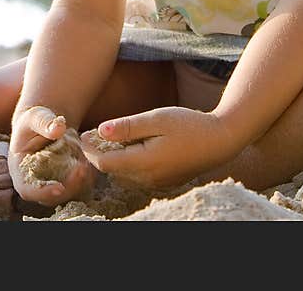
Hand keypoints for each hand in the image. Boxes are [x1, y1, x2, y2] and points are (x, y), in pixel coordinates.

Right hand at [8, 106, 95, 206]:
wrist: (46, 121)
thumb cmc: (36, 118)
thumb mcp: (36, 116)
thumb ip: (44, 122)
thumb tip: (58, 128)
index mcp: (20, 168)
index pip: (26, 189)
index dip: (42, 192)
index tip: (59, 188)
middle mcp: (34, 181)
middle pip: (50, 197)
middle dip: (68, 187)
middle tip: (82, 169)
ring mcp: (51, 183)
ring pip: (67, 193)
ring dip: (80, 183)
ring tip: (88, 163)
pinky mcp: (66, 181)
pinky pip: (79, 186)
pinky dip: (87, 177)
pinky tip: (90, 162)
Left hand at [79, 106, 238, 190]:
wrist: (221, 139)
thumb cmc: (189, 124)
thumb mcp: (156, 119)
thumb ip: (127, 127)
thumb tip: (100, 130)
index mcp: (144, 163)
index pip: (104, 163)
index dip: (89, 150)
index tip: (81, 134)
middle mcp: (148, 179)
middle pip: (111, 170)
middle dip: (98, 153)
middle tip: (90, 133)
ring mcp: (157, 183)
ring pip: (122, 174)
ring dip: (112, 158)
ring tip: (108, 136)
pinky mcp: (163, 182)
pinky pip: (136, 175)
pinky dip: (127, 161)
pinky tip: (130, 145)